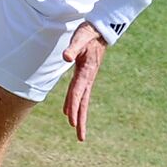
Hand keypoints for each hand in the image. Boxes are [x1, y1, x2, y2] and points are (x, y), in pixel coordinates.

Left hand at [61, 22, 106, 141]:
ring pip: (82, 100)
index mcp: (87, 70)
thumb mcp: (80, 37)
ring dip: (79, 115)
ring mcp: (88, 78)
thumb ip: (73, 47)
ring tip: (76, 131)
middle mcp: (88, 77)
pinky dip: (75, 104)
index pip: (78, 91)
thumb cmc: (89, 32)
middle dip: (81, 120)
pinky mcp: (86, 75)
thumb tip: (66, 58)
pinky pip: (80, 94)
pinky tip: (69, 112)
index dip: (73, 105)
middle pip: (83, 102)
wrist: (100, 28)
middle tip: (81, 138)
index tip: (71, 120)